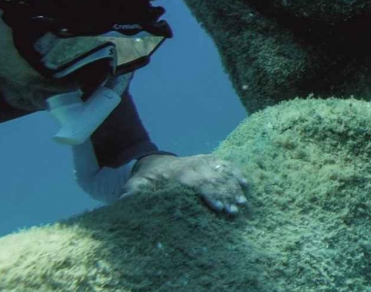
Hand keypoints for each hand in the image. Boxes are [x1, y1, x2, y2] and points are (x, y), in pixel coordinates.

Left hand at [124, 154, 249, 216]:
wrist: (153, 162)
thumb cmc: (146, 179)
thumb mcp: (135, 186)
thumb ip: (132, 194)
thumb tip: (125, 202)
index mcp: (179, 173)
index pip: (197, 183)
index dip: (209, 195)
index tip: (218, 208)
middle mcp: (194, 165)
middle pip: (213, 180)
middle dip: (225, 195)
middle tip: (235, 210)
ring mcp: (204, 161)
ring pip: (222, 172)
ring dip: (233, 187)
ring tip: (242, 202)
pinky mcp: (210, 159)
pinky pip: (226, 164)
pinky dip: (236, 172)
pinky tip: (246, 183)